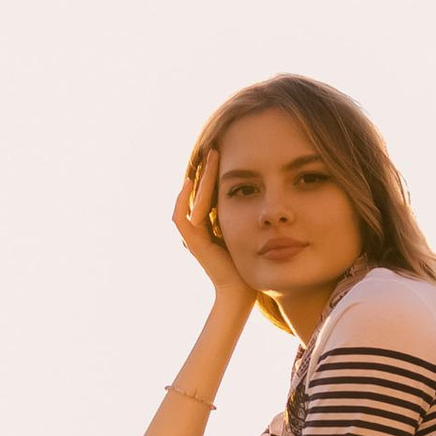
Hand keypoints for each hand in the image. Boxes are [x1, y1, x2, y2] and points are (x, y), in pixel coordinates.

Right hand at [171, 146, 247, 300]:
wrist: (241, 288)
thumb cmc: (249, 262)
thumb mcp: (246, 229)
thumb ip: (242, 212)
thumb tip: (254, 188)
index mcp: (209, 225)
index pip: (208, 192)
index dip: (213, 173)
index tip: (223, 153)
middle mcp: (198, 228)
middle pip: (197, 192)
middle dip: (206, 170)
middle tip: (214, 147)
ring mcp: (193, 235)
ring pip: (190, 200)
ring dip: (199, 178)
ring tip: (208, 158)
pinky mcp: (192, 242)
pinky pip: (181, 217)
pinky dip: (183, 200)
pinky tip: (191, 182)